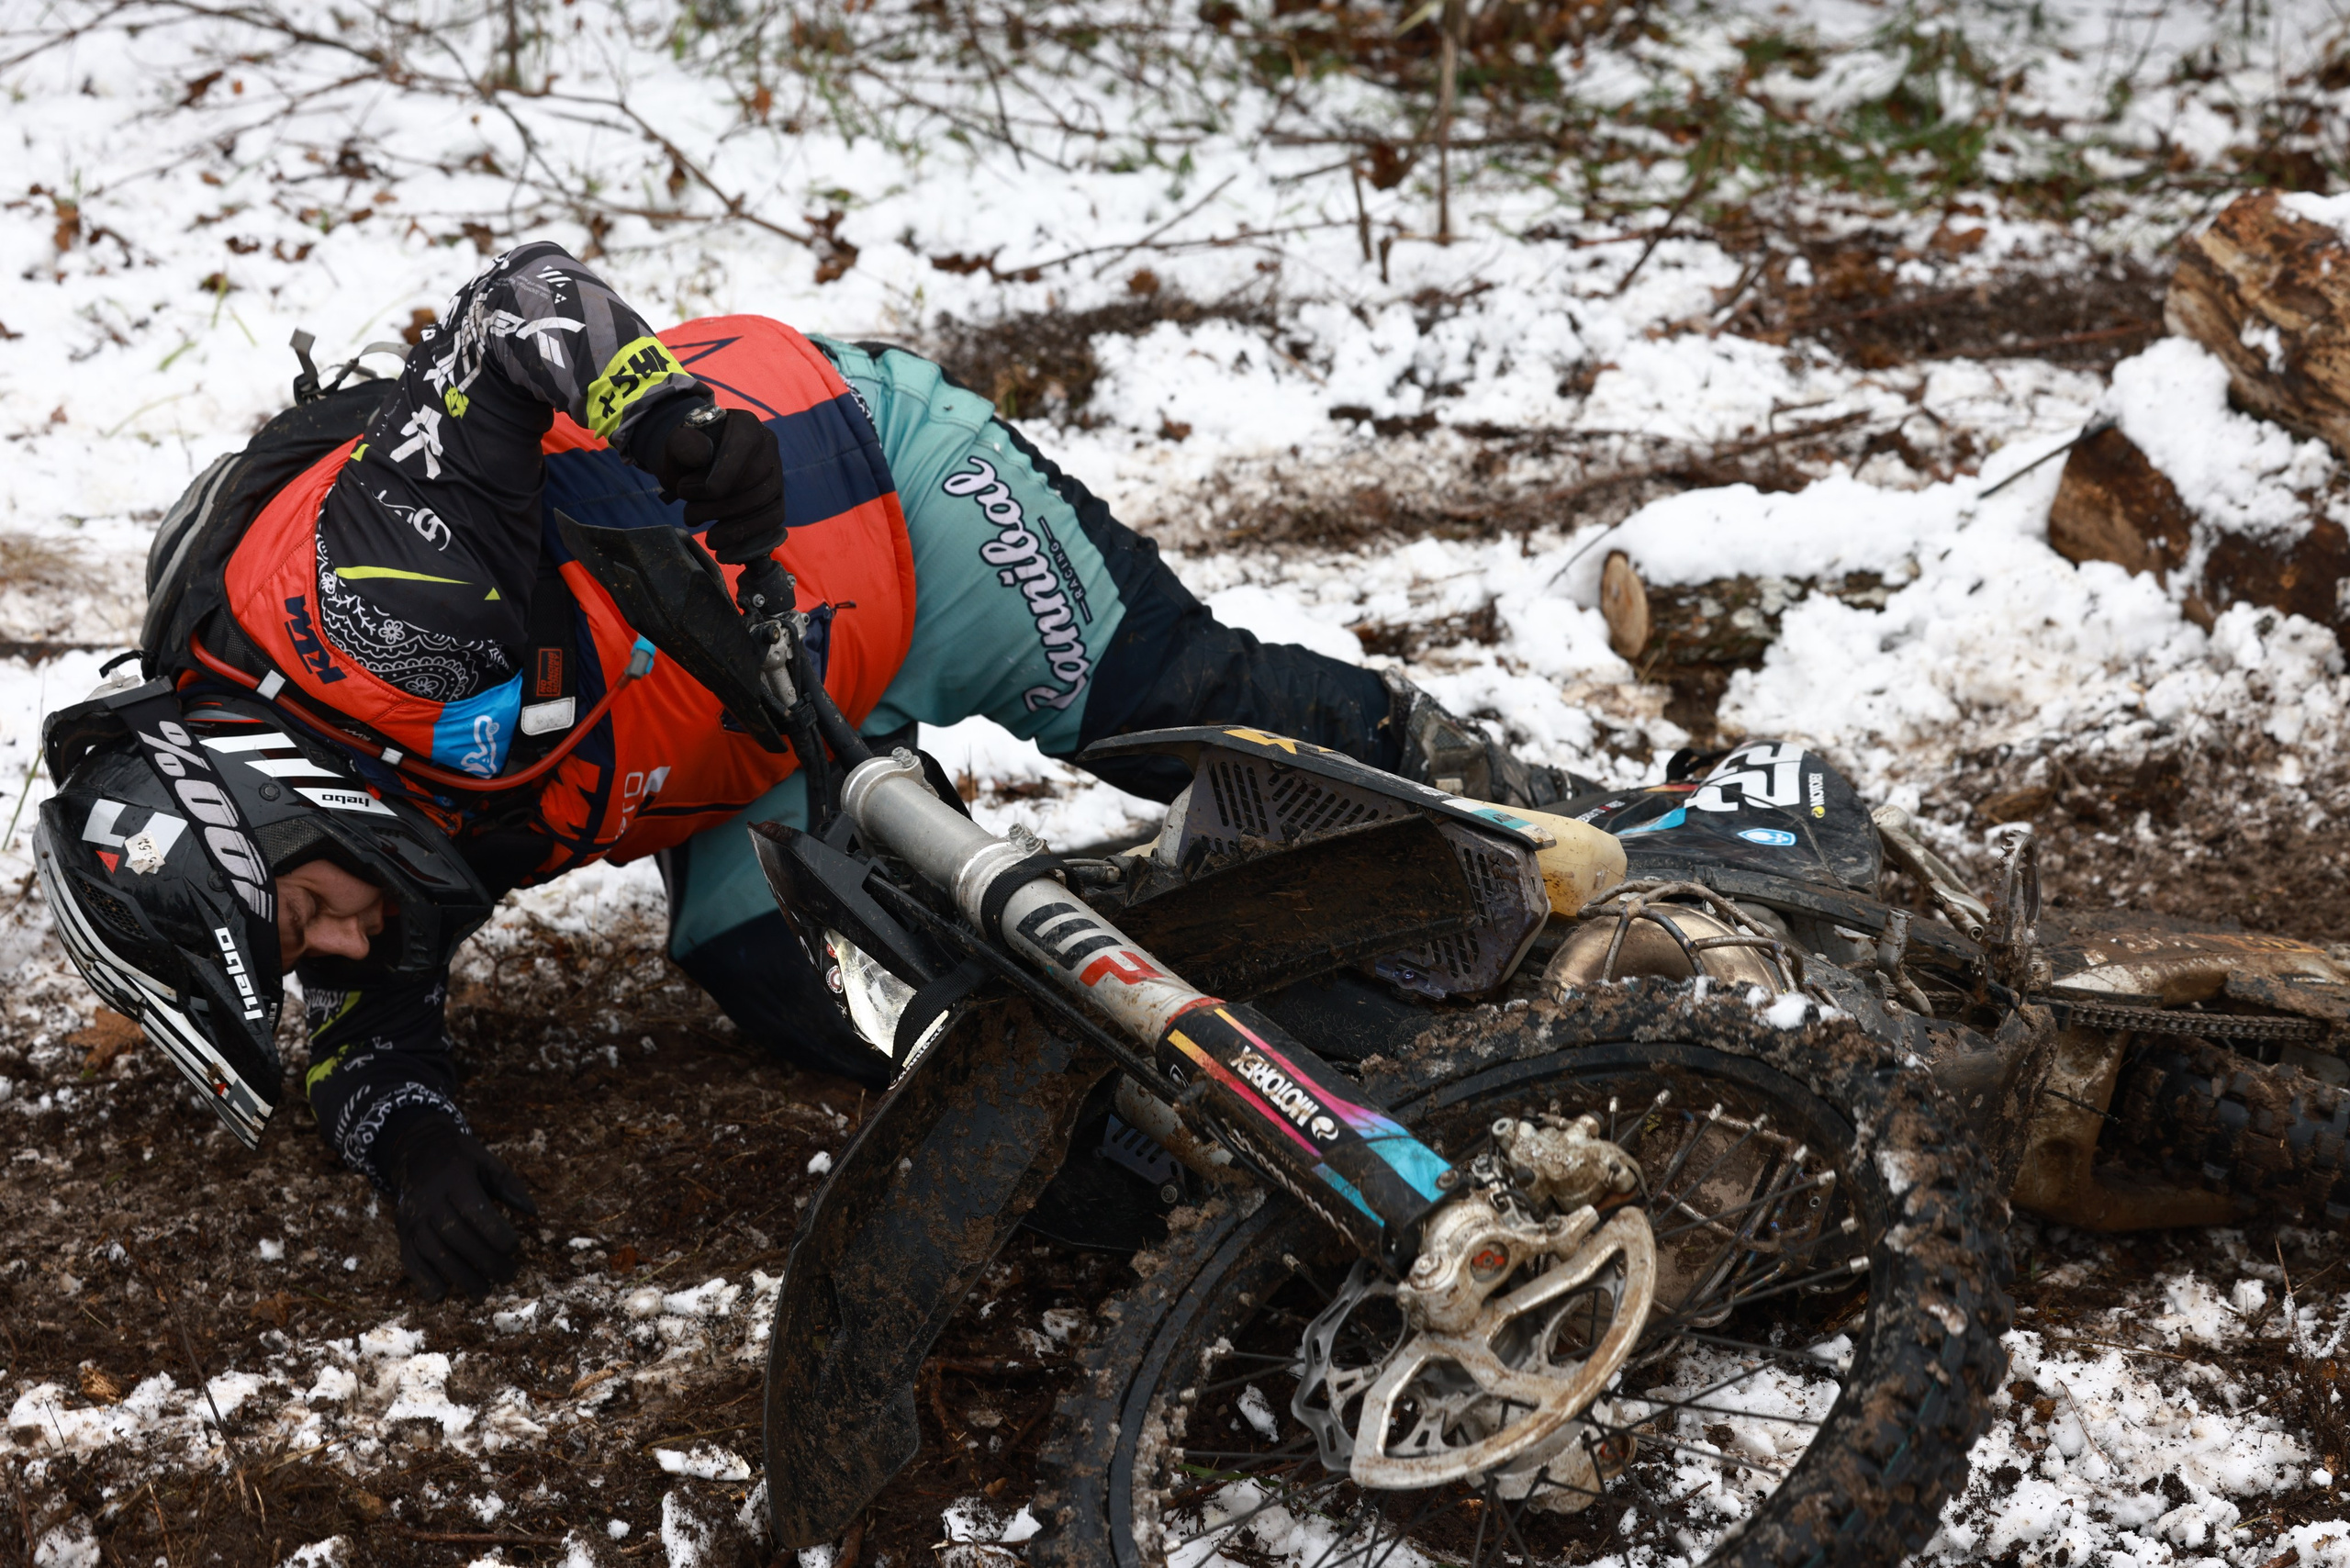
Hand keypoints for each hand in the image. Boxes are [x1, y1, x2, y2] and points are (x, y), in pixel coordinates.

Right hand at [387, 1114, 537, 1301]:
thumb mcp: (487, 1161)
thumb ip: (510, 1186)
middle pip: (457, 1236)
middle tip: (509, 1275)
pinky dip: (422, 1279)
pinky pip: (409, 1259)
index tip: (515, 1247)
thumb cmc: (461, 1159)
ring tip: (484, 1292)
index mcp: (455, 1179)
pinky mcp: (402, 1232)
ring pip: (434, 1252)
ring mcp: (412, 1218)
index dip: (495, 1232)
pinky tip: (441, 1295)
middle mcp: (429, 1200)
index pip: (474, 1210)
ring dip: (459, 1276)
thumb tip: (533, 1212)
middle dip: (484, 1261)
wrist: (416, 1151)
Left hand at [659, 405, 785, 565]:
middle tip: (689, 515)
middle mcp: (768, 445)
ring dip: (731, 526)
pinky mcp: (777, 498)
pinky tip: (726, 551)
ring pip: (764, 503)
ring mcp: (776, 473)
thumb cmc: (687, 454)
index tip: (690, 494)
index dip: (721, 473)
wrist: (696, 466)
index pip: (744, 447)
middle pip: (754, 480)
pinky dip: (748, 538)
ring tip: (706, 535)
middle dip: (718, 506)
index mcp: (745, 424)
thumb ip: (682, 444)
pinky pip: (772, 520)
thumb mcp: (676, 444)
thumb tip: (700, 454)